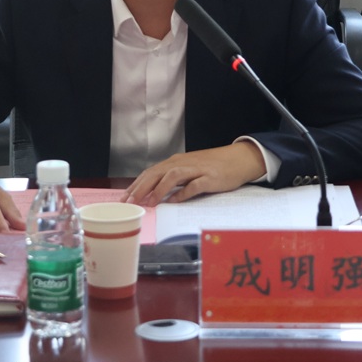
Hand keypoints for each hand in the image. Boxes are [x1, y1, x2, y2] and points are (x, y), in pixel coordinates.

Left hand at [121, 141, 265, 206]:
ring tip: (150, 202)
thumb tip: (153, 192)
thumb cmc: (211, 167)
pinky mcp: (209, 178)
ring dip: (159, 189)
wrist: (237, 159)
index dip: (136, 184)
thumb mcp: (188, 170)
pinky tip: (174, 201)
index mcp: (175, 162)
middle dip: (141, 187)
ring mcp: (196, 170)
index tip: (124, 197)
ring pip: (172, 176)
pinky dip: (182, 193)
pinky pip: (193, 185)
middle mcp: (183, 163)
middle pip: (157, 173)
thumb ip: (172, 179)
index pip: (150, 172)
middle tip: (130, 201)